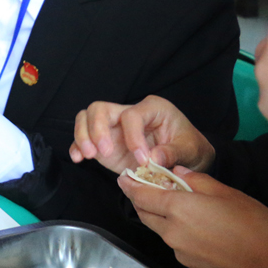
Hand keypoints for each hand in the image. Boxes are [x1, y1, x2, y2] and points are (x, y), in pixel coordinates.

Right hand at [70, 96, 214, 172]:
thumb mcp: (190, 149)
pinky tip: (78, 159)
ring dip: (83, 136)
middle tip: (104, 152)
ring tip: (89, 155)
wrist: (186, 157)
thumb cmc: (190, 147)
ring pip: (86, 118)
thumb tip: (153, 158)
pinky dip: (77, 146)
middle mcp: (128, 113)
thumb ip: (173, 152)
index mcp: (152, 108)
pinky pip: (83, 138)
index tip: (142, 159)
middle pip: (100, 109)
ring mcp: (113, 127)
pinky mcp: (104, 142)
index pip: (132, 115)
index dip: (132, 136)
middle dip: (97, 129)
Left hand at [120, 168, 267, 267]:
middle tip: (145, 188)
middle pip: (145, 214)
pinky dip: (177, 233)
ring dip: (161, 217)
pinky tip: (196, 229)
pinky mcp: (189, 265)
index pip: (141, 196)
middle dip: (141, 200)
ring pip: (160, 230)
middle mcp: (172, 232)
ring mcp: (179, 251)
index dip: (130, 185)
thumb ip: (196, 180)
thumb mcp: (226, 192)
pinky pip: (175, 244)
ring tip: (178, 207)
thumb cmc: (253, 225)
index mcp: (178, 209)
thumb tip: (177, 172)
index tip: (123, 177)